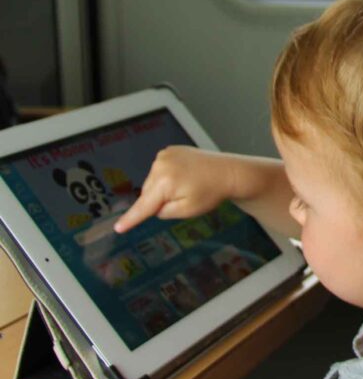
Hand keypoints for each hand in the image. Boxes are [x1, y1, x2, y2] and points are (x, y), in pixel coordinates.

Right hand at [114, 146, 236, 232]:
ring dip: (163, 187)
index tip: (118, 228)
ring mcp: (164, 154)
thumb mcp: (187, 210)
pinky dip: (167, 176)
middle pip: (147, 193)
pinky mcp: (169, 150)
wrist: (228, 171)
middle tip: (183, 198)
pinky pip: (160, 170)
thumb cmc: (211, 193)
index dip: (131, 219)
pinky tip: (184, 176)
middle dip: (159, 200)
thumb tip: (152, 207)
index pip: (143, 206)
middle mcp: (160, 165)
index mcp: (165, 182)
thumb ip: (163, 212)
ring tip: (187, 185)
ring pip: (153, 181)